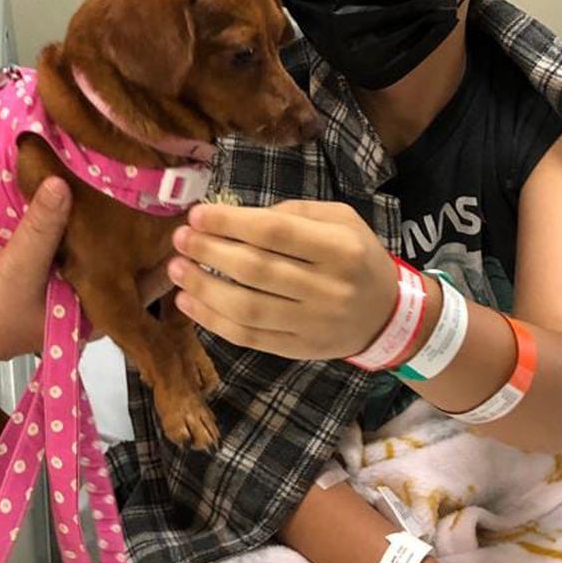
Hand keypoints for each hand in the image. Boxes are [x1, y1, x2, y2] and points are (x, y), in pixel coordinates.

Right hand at [0, 179, 174, 366]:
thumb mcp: (19, 264)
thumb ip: (42, 225)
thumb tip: (61, 183)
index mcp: (101, 313)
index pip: (151, 282)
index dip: (168, 253)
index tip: (184, 217)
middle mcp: (96, 304)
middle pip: (135, 267)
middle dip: (148, 236)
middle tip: (167, 194)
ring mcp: (78, 290)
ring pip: (113, 258)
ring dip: (124, 232)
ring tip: (142, 192)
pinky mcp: (58, 277)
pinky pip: (88, 251)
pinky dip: (96, 232)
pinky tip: (101, 203)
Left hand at [167, 200, 396, 359]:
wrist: (387, 315)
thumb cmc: (356, 257)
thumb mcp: (341, 220)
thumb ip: (294, 213)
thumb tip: (239, 217)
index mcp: (339, 249)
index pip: (276, 233)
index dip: (231, 223)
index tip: (198, 214)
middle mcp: (327, 288)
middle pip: (256, 270)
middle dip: (210, 252)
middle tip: (180, 238)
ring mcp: (311, 324)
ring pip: (247, 308)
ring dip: (203, 288)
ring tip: (175, 269)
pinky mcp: (297, 349)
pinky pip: (248, 337)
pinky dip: (213, 320)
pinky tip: (188, 302)